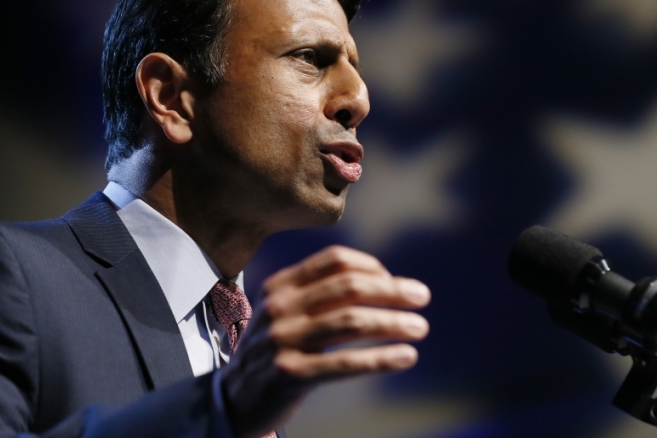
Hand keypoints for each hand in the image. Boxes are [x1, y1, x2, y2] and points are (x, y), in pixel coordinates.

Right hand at [219, 245, 430, 437]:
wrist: (234, 397)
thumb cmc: (275, 349)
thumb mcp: (285, 311)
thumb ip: (320, 294)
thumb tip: (385, 280)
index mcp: (281, 284)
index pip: (335, 260)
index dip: (372, 266)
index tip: (394, 279)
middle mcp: (280, 307)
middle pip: (349, 287)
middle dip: (392, 290)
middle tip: (422, 296)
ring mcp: (283, 340)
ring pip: (352, 322)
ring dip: (393, 322)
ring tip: (421, 328)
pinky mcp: (290, 374)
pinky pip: (346, 362)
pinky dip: (382, 358)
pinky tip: (406, 356)